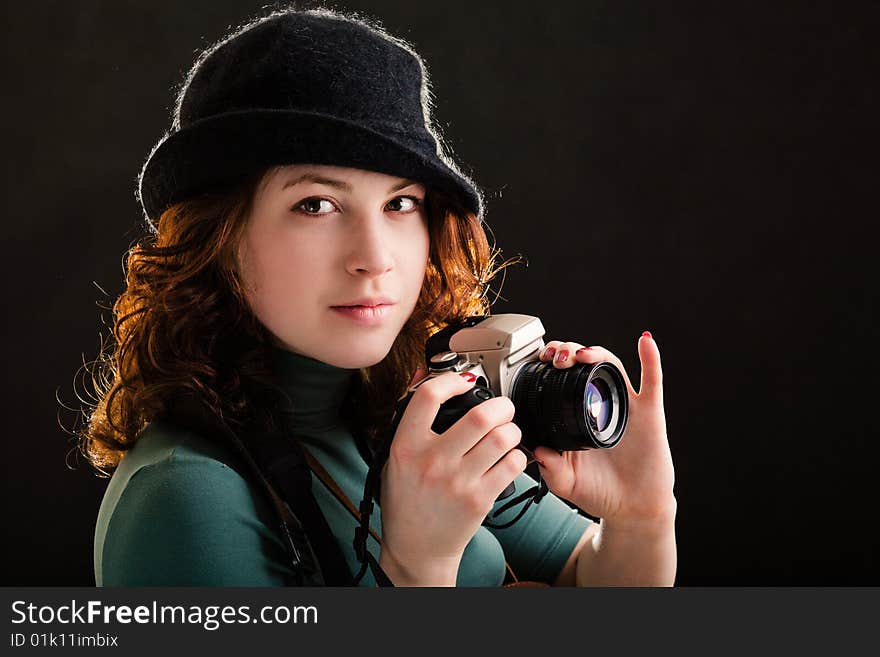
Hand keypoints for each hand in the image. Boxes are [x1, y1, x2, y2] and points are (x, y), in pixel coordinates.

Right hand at [379, 368, 528, 584]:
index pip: (427, 397)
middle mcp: (432, 462)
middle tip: (501, 409)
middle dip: (500, 405)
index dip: (451, 380)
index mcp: (406, 446)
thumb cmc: (406, 500)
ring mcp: (458, 482)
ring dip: (512, 430)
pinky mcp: (480, 499)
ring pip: (503, 437)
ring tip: (506, 434)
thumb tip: (422, 375)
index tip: (464, 381)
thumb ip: (409, 418)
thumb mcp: (395, 456)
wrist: (416, 547)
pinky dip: (517, 456)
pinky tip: (508, 458)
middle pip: (480, 415)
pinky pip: (513, 464)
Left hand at [531, 333, 674, 524]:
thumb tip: (538, 450)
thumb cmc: (600, 492)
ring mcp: (624, 406)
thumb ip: (551, 470)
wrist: (633, 509)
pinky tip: (645, 342)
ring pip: (611, 366)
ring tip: (580, 354)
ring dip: (595, 352)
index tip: (539, 359)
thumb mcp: (566, 483)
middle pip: (584, 364)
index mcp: (576, 415)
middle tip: (555, 356)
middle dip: (568, 352)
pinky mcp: (649, 413)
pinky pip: (652, 382)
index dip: (550, 363)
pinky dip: (651, 360)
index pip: (561, 377)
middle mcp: (599, 404)